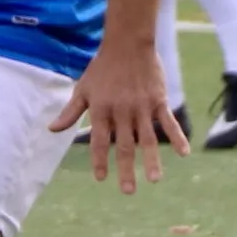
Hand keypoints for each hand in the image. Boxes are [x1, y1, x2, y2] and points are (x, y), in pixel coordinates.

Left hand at [51, 40, 187, 193]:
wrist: (127, 45)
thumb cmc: (101, 69)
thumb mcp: (82, 89)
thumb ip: (70, 112)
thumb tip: (51, 130)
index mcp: (101, 111)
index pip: (98, 142)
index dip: (99, 160)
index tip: (101, 178)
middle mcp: (121, 112)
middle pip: (124, 146)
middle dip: (126, 169)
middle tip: (127, 191)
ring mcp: (142, 107)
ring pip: (148, 139)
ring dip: (152, 160)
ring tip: (155, 180)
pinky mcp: (159, 101)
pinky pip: (169, 122)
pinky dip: (177, 138)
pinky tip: (184, 154)